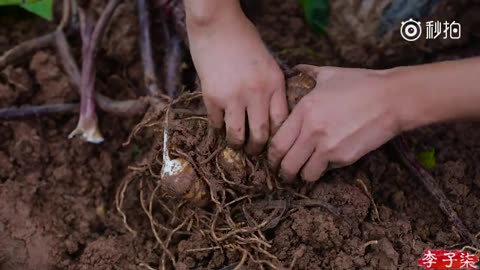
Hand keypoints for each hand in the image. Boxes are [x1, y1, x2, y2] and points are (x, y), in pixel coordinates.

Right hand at [187, 9, 287, 154]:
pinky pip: (216, 123)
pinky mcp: (212, 97)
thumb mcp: (267, 63)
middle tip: (254, 151)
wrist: (216, 24)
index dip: (278, 138)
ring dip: (237, 143)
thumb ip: (271, 87)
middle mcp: (257, 93)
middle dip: (257, 148)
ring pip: (237, 135)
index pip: (281, 122)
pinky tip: (219, 124)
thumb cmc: (244, 39)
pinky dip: (218, 126)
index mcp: (275, 83)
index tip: (273, 143)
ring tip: (236, 144)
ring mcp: (234, 97)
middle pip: (261, 135)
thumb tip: (269, 114)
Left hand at [268, 65, 401, 181]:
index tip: (273, 158)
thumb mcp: (330, 74)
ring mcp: (328, 146)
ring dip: (302, 175)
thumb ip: (308, 72)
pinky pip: (326, 170)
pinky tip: (325, 164)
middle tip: (282, 173)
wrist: (392, 98)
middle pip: (286, 162)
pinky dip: (323, 170)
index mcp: (304, 111)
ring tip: (302, 173)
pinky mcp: (344, 157)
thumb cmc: (361, 84)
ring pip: (304, 173)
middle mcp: (312, 131)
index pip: (277, 142)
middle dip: (282, 171)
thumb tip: (296, 68)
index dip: (271, 155)